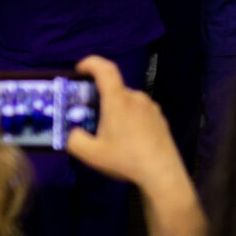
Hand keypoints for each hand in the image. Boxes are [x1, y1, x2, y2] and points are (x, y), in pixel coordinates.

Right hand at [68, 54, 202, 235]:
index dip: (91, 63)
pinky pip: (139, 111)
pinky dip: (129, 118)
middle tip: (90, 118)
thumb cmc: (125, 159)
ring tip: (110, 135)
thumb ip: (74, 140)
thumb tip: (74, 133)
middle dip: (99, 99)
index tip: (80, 69)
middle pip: (113, 89)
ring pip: (126, 101)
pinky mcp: (160, 117)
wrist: (162, 172)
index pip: (105, 68)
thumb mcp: (91, 154)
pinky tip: (128, 140)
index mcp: (118, 100)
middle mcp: (136, 97)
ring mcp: (151, 106)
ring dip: (115, 111)